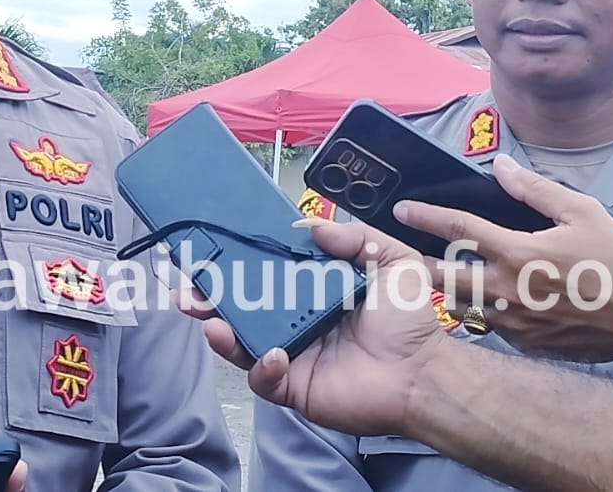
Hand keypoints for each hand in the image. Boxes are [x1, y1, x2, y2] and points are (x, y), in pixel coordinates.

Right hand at [177, 219, 446, 437]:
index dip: (239, 263)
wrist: (422, 373)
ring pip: (241, 343)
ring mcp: (290, 354)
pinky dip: (260, 367)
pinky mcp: (292, 386)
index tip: (215, 249)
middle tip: (190, 290)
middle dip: (210, 298)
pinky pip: (262, 380)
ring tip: (211, 320)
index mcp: (312, 290)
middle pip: (241, 308)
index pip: (266, 273)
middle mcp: (295, 320)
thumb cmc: (409, 320)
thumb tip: (311, 226)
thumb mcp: (393, 261)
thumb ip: (356, 237)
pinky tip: (271, 354)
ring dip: (220, 330)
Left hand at [397, 153, 612, 363]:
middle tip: (394, 252)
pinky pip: (488, 325)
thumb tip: (500, 166)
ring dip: (443, 288)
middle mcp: (507, 289)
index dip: (425, 215)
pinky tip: (476, 299)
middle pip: (442, 275)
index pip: (458, 228)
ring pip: (460, 304)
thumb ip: (534, 188)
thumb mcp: (582, 212)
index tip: (401, 209)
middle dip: (414, 262)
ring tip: (427, 273)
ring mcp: (512, 322)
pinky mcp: (523, 345)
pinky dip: (478, 310)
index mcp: (518, 252)